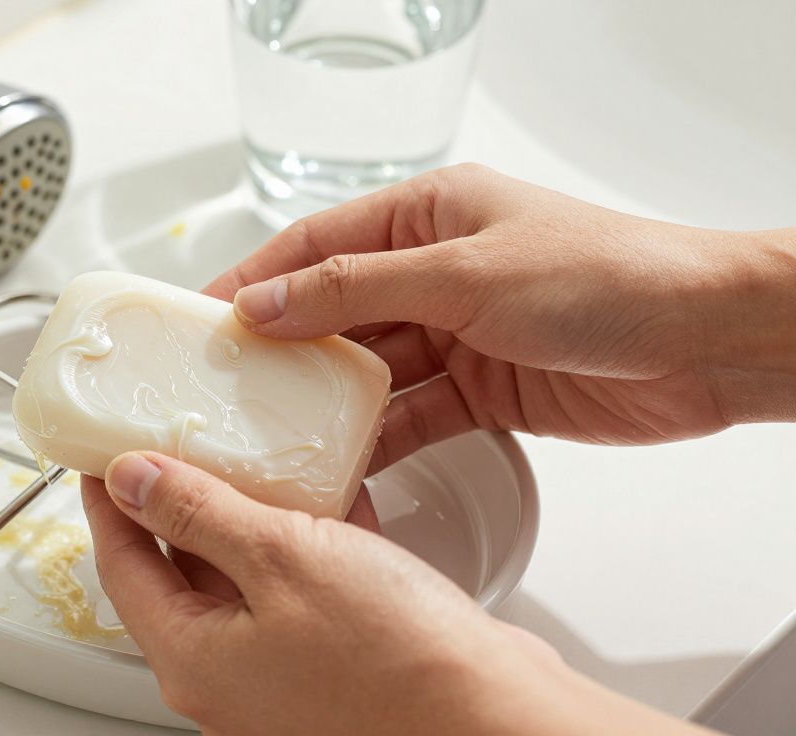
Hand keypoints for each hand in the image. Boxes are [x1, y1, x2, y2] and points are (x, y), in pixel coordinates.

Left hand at [83, 452, 709, 735]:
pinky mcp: (333, 660)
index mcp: (193, 656)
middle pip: (178, 569)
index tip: (106, 449)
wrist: (496, 717)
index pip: (120, 564)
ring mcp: (282, 671)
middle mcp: (229, 673)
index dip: (110, 499)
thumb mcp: (279, 559)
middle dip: (179, 498)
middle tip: (178, 435)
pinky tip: (329, 493)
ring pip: (244, 575)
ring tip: (251, 449)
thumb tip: (133, 480)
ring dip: (248, 512)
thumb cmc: (397, 662)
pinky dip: (306, 540)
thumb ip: (198, 513)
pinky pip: (300, 588)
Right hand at [207, 164, 795, 472]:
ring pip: (368, 371)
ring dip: (326, 403)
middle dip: (281, 352)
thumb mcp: (463, 272)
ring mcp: (457, 333)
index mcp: (427, 216)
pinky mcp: (482, 390)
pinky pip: (410, 415)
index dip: (254, 282)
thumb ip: (357, 288)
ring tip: (268, 436)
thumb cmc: (604, 275)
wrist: (705, 342)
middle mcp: (435, 271)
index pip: (315, 246)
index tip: (200, 320)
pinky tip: (340, 463)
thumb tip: (266, 303)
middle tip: (222, 390)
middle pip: (335, 313)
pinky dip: (376, 440)